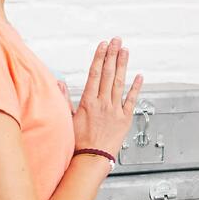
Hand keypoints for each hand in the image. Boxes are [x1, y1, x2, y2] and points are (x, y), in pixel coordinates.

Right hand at [72, 38, 142, 154]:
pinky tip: (139, 76)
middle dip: (112, 55)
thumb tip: (59, 82)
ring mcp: (115, 110)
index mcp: (88, 101)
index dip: (100, 57)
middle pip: (108, 74)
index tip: (103, 45)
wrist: (91, 159)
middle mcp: (103, 103)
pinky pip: (132, 100)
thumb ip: (64, 99)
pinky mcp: (125, 119)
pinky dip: (136, 87)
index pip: (94, 73)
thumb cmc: (78, 142)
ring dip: (123, 65)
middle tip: (116, 40)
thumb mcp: (66, 119)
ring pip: (119, 83)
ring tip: (125, 51)